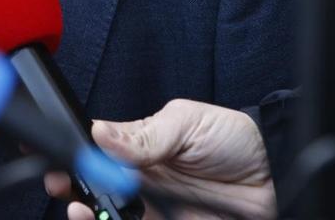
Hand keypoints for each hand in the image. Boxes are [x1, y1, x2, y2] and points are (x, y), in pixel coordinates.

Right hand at [44, 99, 274, 219]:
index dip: (74, 157)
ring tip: (81, 209)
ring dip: (90, 213)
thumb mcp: (188, 123)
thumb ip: (143, 134)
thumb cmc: (234, 140)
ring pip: (109, 214)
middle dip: (71, 187)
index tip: (58, 160)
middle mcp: (140, 179)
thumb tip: (99, 133)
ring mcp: (153, 207)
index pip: (95, 151)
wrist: (276, 175)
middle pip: (94, 187)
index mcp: (139, 146)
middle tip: (61, 186)